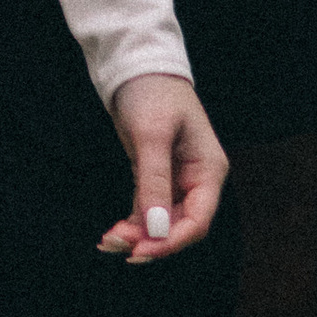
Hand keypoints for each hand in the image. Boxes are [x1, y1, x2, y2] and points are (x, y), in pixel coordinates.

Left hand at [98, 75, 229, 266]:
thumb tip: (155, 228)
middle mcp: (196, 180)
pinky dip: (132, 223)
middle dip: (151, 240)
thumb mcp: (152, 136)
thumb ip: (154, 181)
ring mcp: (176, 180)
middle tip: (117, 244)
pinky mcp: (155, 176)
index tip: (143, 249)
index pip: (198, 220)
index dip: (172, 240)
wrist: (137, 66)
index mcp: (208, 170)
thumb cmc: (152, 93)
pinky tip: (113, 233)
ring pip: (161, 222)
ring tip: (109, 241)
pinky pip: (147, 210)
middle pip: (179, 226)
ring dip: (137, 235)